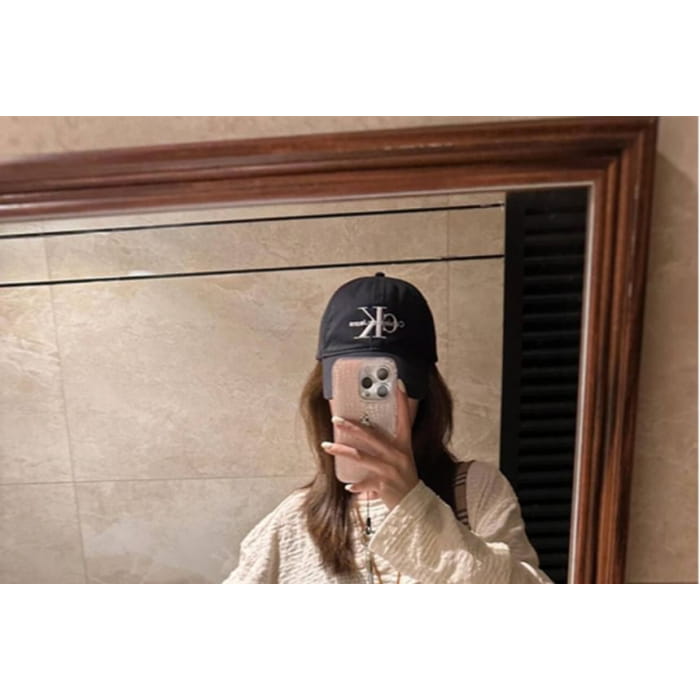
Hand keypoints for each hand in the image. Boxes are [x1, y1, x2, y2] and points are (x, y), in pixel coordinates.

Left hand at [321, 378, 419, 510]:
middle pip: (371, 436)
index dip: (401, 400)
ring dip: (341, 451)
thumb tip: (366, 429)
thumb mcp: (402, 458)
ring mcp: (391, 469)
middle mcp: (398, 455)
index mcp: (404, 445)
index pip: (404, 418)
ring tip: (326, 446)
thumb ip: (387, 446)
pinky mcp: (384, 485)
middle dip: (351, 426)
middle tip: (335, 419)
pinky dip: (356, 485)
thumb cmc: (404, 479)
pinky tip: (348, 487)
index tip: (397, 383)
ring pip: (361, 456)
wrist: (415, 505)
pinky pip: (365, 483)